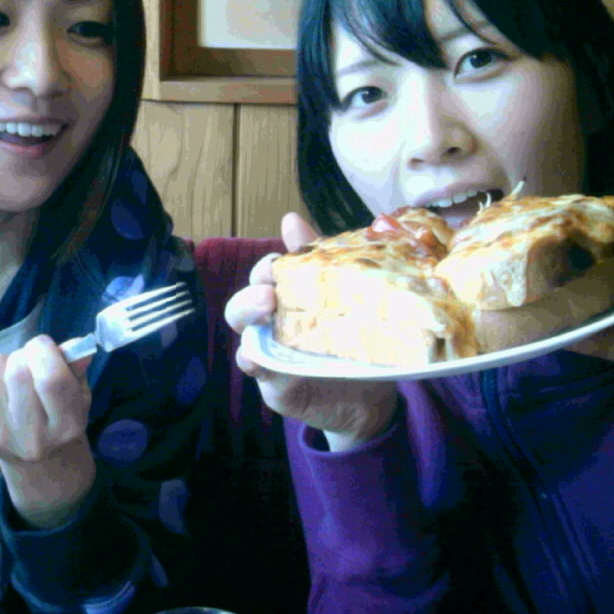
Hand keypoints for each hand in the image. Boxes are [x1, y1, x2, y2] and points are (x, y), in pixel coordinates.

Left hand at [0, 335, 95, 528]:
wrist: (38, 461)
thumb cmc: (61, 417)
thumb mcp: (78, 394)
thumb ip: (75, 367)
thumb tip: (75, 343)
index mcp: (66, 426)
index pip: (51, 379)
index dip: (44, 350)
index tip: (43, 345)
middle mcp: (32, 438)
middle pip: (18, 373)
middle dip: (23, 355)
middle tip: (28, 361)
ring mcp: (0, 436)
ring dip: (3, 362)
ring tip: (13, 374)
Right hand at [226, 213, 399, 450]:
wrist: (369, 395)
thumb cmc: (350, 339)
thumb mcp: (341, 298)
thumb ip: (318, 260)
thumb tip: (289, 218)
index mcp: (285, 299)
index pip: (265, 276)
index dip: (266, 269)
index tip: (277, 264)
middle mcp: (271, 325)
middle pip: (243, 305)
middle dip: (251, 297)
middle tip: (268, 294)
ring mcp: (270, 357)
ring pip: (246, 338)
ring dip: (250, 325)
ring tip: (264, 313)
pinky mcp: (276, 386)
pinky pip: (260, 373)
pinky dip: (256, 364)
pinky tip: (258, 359)